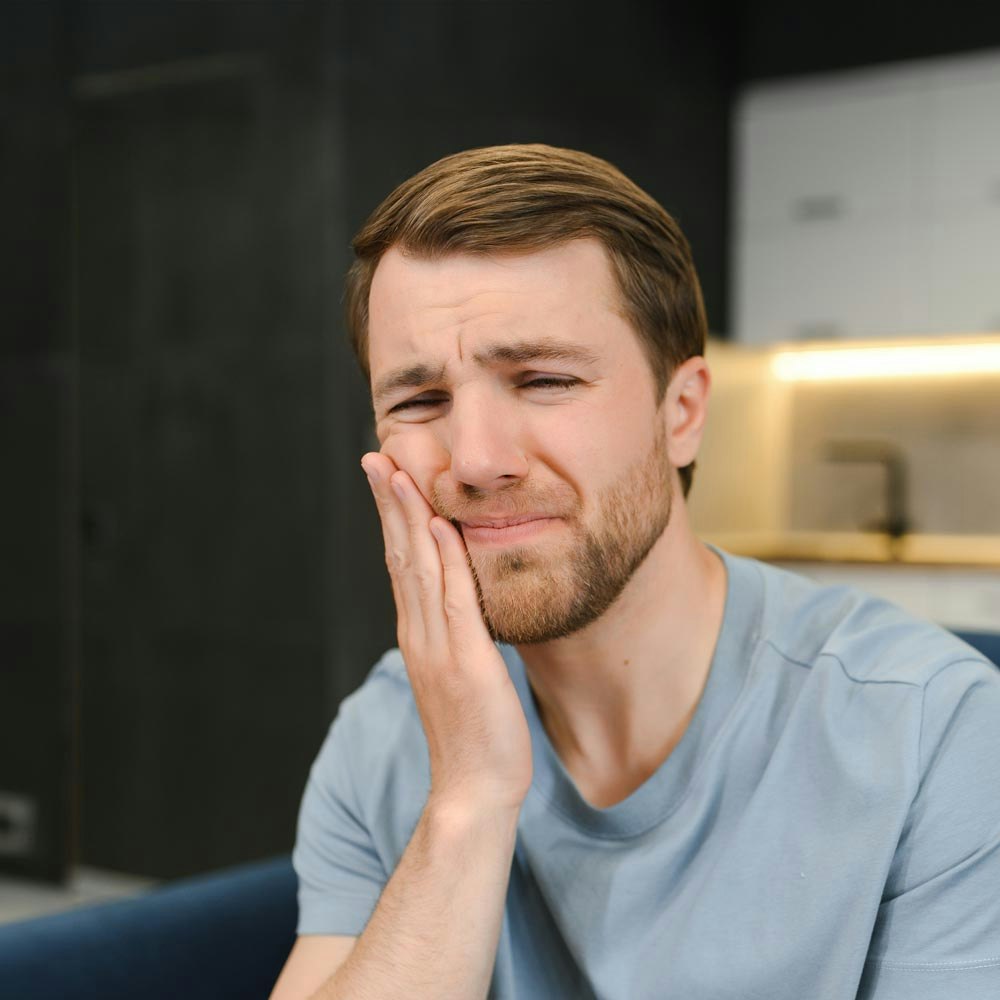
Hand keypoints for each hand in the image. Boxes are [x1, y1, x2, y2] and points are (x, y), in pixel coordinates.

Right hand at [361, 452, 532, 815]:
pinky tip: (441, 525)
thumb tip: (458, 601)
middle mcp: (420, 634)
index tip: (388, 476)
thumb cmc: (474, 734)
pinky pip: (454, 601)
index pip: (402, 564)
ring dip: (408, 517)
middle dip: (390, 503)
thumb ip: (454, 635)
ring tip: (397, 473)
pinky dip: (445, 560)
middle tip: (376, 456)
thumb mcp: (461, 674)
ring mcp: (438, 648)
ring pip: (418, 569)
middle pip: (400, 556)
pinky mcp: (466, 663)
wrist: (474, 792)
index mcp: (420, 635)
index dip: (394, 518)